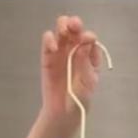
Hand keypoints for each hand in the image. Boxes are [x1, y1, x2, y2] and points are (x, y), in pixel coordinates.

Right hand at [15, 14, 103, 137]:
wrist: (63, 113)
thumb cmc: (79, 100)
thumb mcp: (88, 83)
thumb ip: (86, 63)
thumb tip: (84, 43)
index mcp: (89, 55)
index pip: (90, 39)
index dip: (88, 36)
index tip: (87, 39)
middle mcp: (76, 50)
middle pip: (75, 29)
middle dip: (75, 23)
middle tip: (74, 26)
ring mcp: (61, 52)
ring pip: (61, 30)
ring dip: (62, 25)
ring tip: (63, 32)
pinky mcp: (48, 57)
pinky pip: (48, 42)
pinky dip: (49, 39)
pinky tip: (53, 46)